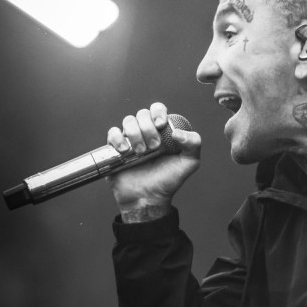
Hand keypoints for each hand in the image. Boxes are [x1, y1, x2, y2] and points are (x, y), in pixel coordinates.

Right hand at [105, 101, 200, 218]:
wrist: (148, 197)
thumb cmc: (168, 180)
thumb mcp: (189, 163)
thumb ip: (193, 144)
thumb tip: (178, 131)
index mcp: (162, 131)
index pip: (158, 109)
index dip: (158, 112)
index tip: (161, 125)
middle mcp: (145, 132)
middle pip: (142, 114)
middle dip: (148, 128)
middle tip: (154, 147)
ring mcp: (130, 139)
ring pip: (128, 121)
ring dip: (135, 134)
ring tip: (141, 153)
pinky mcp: (115, 148)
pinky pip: (112, 133)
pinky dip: (118, 138)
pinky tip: (125, 151)